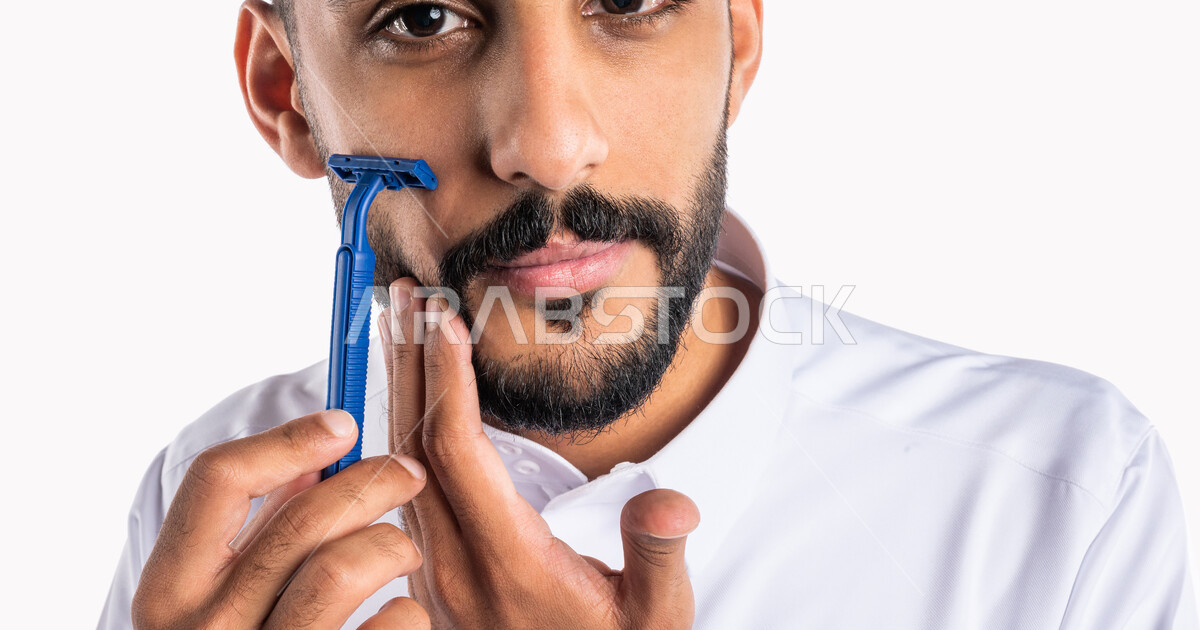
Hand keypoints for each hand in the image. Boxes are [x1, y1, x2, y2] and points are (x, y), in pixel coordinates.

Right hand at [132, 410, 430, 628]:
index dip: (287, 437)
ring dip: (394, 542)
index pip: (216, 481)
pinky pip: (393, 626)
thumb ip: (257, 533)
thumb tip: (315, 452)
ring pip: (351, 564)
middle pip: (304, 516)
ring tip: (403, 549)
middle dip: (372, 478)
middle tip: (408, 471)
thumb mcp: (224, 600)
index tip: (342, 421)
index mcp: (168, 598)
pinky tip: (404, 614)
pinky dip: (410, 613)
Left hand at [380, 278, 701, 629]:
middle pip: (413, 445)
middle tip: (405, 294)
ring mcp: (433, 574)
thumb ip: (660, 558)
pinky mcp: (431, 576)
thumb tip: (670, 500)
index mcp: (508, 566)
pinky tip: (409, 399)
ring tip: (401, 327)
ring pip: (398, 465)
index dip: (448, 378)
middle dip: (410, 363)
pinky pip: (403, 489)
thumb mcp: (657, 621)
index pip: (459, 452)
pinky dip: (403, 430)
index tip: (444, 318)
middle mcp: (453, 568)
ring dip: (401, 391)